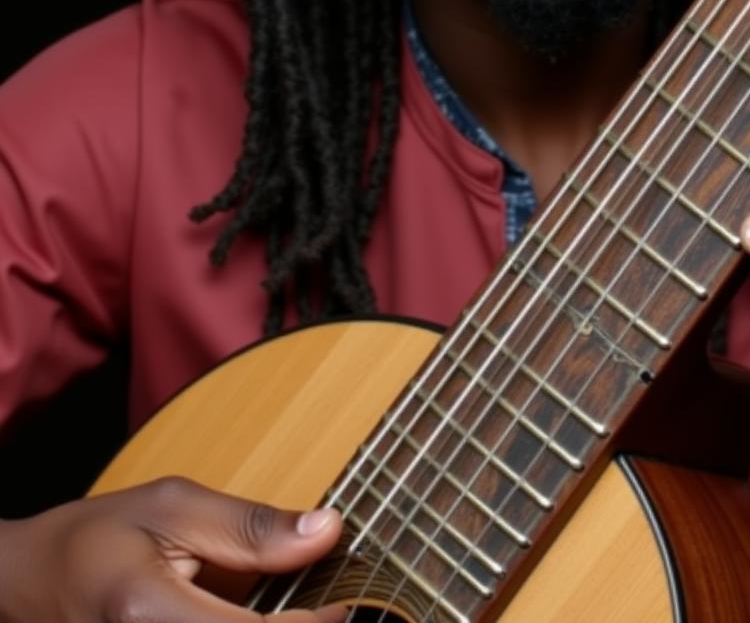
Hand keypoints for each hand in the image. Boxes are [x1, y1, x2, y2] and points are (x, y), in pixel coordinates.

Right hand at [0, 476, 347, 621]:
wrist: (31, 583)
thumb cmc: (100, 534)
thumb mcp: (174, 505)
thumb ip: (250, 526)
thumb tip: (329, 531)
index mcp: (145, 613)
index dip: (317, 622)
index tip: (352, 595)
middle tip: (334, 605)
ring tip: (302, 610)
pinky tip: (266, 618)